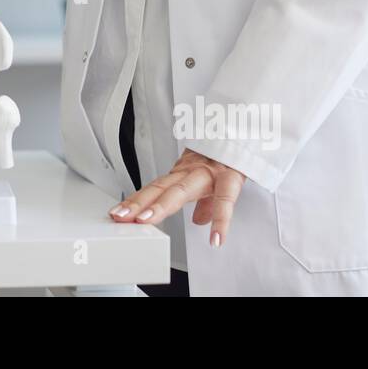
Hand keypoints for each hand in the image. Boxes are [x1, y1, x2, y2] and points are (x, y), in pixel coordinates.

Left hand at [108, 149, 245, 247]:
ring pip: (182, 188)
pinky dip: (221, 220)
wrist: (250, 130)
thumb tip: (200, 221)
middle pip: (161, 188)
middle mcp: (192, 171)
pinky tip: (215, 239)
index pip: (155, 189)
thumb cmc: (229, 155)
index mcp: (185, 174)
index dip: (136, 201)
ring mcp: (210, 172)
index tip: (117, 214)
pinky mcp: (232, 175)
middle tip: (121, 217)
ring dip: (162, 205)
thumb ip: (205, 203)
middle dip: (140, 203)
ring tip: (147, 221)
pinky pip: (226, 199)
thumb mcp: (213, 180)